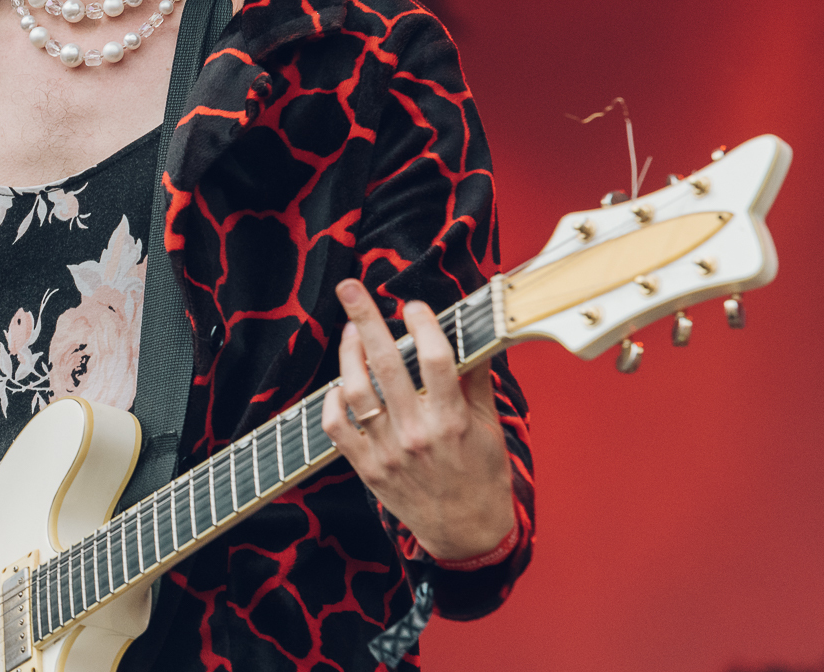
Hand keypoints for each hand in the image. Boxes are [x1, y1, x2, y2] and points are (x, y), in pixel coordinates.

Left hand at [322, 280, 515, 561]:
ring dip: (348, 355)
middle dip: (366, 320)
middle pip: (386, 364)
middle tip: (350, 288)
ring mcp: (388, 451)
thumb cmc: (482, 476)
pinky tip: (340, 384)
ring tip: (350, 331)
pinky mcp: (368, 467)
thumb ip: (476, 381)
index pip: (437, 359)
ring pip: (356, 391)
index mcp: (453, 420)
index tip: (414, 304)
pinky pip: (337, 428)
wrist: (467, 534)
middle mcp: (417, 433)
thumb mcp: (491, 427)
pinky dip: (333, 401)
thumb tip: (473, 336)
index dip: (424, 325)